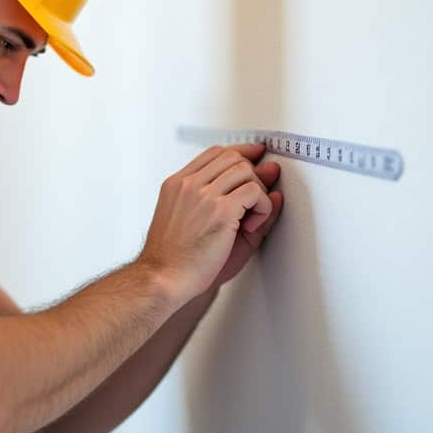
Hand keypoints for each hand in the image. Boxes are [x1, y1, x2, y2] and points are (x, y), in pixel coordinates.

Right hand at [136, 143, 282, 301]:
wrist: (164, 279)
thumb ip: (228, 198)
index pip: (214, 153)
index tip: (256, 157)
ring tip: (251, 217)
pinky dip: (262, 207)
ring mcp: (202, 195)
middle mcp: (188, 184)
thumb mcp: (198, 221)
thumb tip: (268, 180)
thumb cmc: (178, 259)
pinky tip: (251, 226)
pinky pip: (254, 191)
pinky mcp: (219, 210)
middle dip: (252, 175)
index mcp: (177, 185)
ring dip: (258, 192)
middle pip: (232, 157)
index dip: (241, 153)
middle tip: (254, 202)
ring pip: (245, 170)